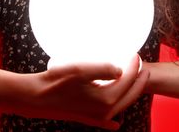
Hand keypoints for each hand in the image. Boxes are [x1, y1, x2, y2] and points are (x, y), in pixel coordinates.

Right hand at [20, 55, 148, 129]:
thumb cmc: (56, 81)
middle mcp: (104, 111)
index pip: (127, 79)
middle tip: (142, 66)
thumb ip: (103, 69)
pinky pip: (106, 121)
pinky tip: (116, 124)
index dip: (134, 66)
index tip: (135, 54)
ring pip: (120, 105)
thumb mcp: (80, 70)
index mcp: (106, 99)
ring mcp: (96, 117)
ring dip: (129, 93)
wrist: (35, 98)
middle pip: (129, 95)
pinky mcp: (87, 119)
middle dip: (138, 80)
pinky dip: (113, 120)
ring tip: (132, 80)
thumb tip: (120, 70)